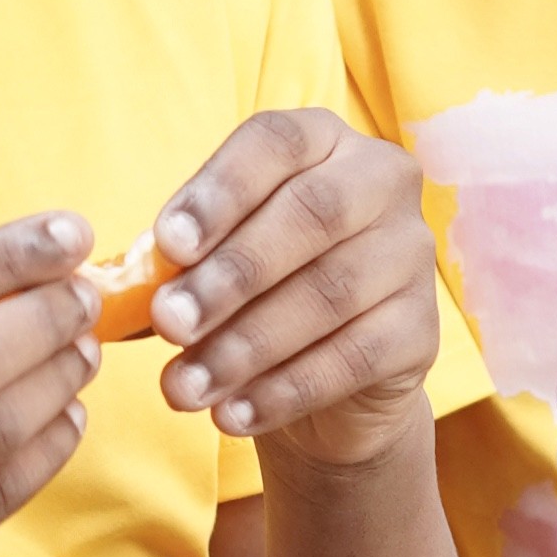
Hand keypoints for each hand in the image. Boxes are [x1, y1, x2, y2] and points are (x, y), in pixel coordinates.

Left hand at [144, 110, 441, 467]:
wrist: (320, 382)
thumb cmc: (252, 294)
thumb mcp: (211, 262)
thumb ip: (180, 261)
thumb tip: (133, 288)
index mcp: (323, 141)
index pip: (276, 142)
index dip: (221, 191)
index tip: (167, 244)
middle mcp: (381, 181)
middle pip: (312, 214)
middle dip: (231, 274)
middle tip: (167, 323)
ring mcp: (412, 254)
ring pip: (330, 293)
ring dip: (246, 345)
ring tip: (185, 387)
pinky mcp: (423, 330)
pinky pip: (354, 359)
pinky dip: (284, 390)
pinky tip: (233, 415)